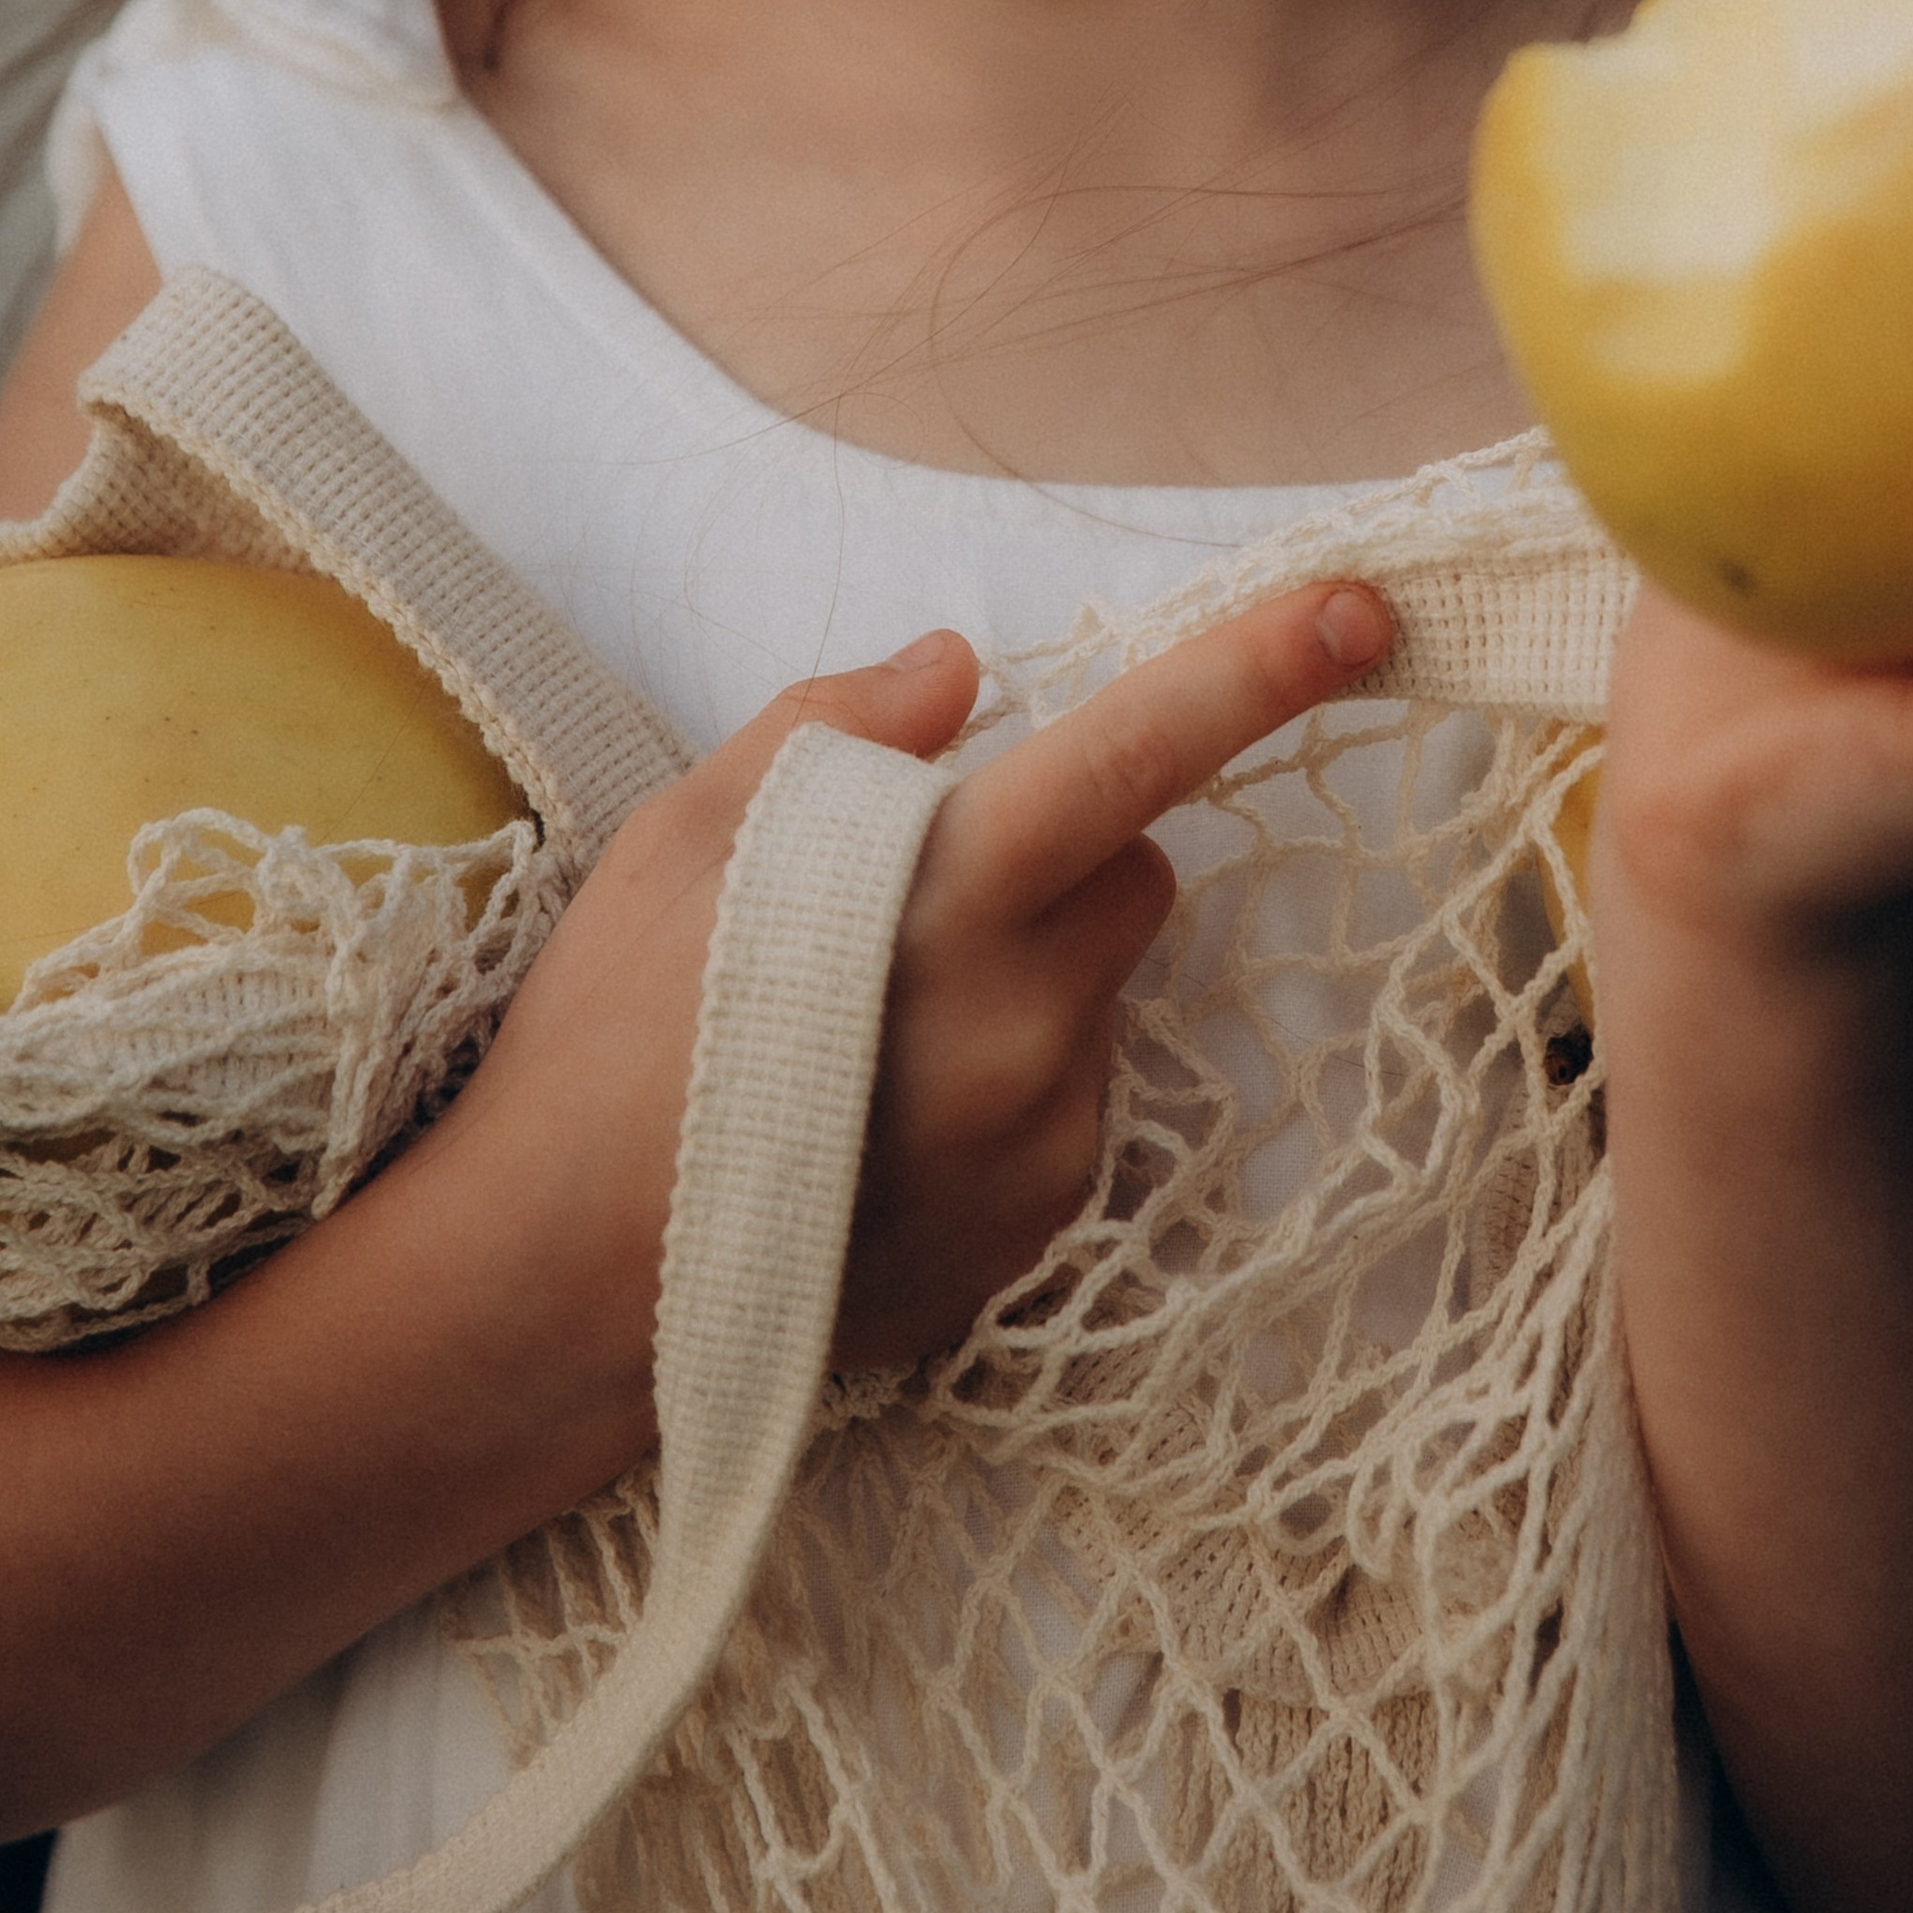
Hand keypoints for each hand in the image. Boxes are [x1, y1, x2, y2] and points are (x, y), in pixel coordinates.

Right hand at [438, 580, 1392, 1422]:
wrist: (553, 1300)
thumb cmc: (603, 1043)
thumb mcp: (681, 833)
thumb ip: (834, 726)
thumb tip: (958, 668)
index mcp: (949, 900)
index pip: (1136, 756)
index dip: (1254, 672)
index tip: (1359, 612)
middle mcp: (1028, 1022)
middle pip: (1134, 873)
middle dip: (1061, 856)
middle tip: (917, 891)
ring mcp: (1044, 1140)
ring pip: (1099, 993)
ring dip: (1029, 976)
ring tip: (865, 1028)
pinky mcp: (1039, 1229)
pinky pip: (1068, 1102)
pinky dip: (1007, 1083)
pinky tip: (878, 1117)